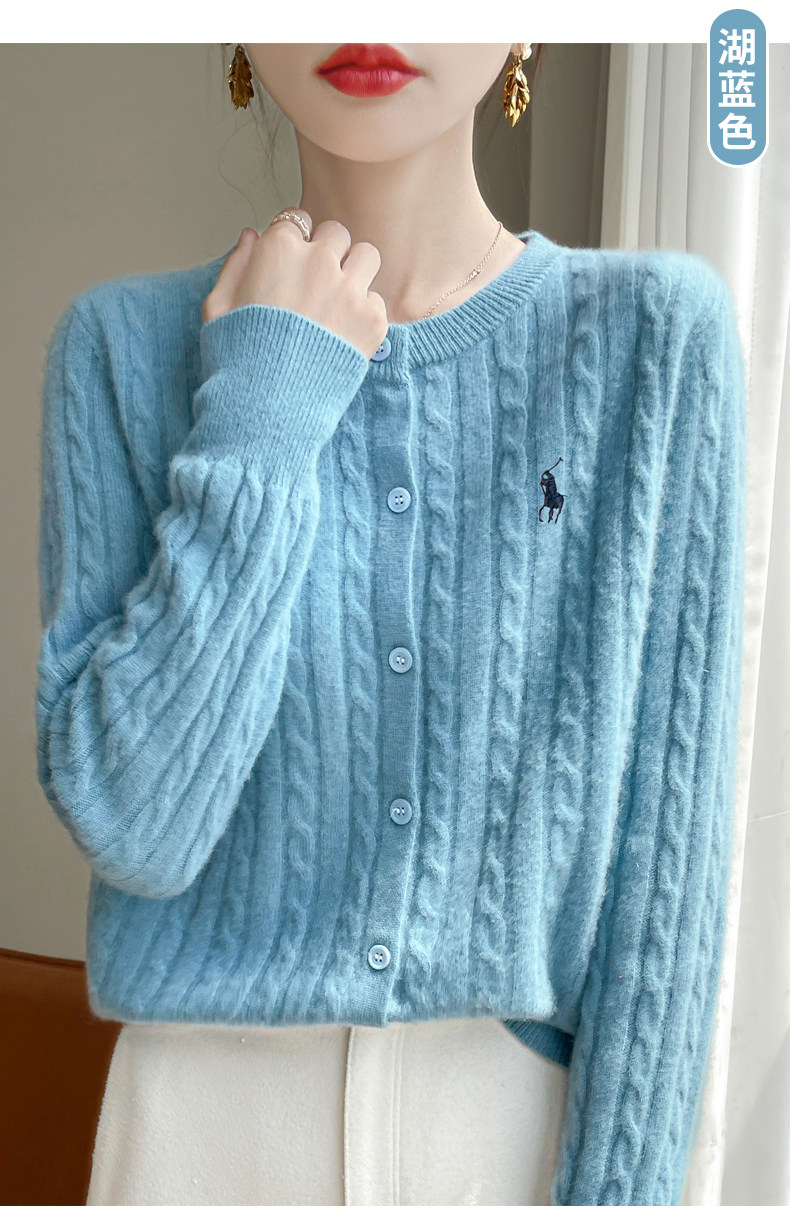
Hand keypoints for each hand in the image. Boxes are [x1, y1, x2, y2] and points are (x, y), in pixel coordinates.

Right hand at [202, 211, 388, 359]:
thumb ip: (235, 265)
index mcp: (279, 250)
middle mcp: (319, 262)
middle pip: (337, 234)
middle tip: (319, 284)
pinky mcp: (373, 320)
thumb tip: (251, 237)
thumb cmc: (237, 359)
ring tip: (341, 300)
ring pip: (367, 257)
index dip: (296, 242)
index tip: (294, 264)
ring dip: (355, 272)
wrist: (269, 407)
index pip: (299, 220)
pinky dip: (365, 314)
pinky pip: (377, 301)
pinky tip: (345, 335)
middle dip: (328, 253)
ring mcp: (349, 290)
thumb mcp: (217, 307)